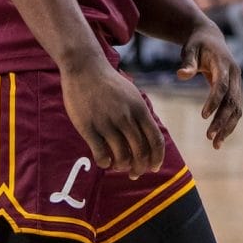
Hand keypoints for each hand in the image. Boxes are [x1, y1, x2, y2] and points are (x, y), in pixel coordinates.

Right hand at [60, 56, 165, 178]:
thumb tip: (149, 138)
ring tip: (118, 166)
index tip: (154, 168)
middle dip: (140, 167)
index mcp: (139, 108)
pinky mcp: (88, 127)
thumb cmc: (109, 84)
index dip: (157, 157)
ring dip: (122, 167)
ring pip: (122, 156)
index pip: (155, 139)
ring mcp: (107, 122)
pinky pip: (101, 154)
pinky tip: (104, 161)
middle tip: (135, 173)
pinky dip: (105, 163)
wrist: (85, 68)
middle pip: (140, 152)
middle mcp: (126, 116)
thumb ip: (141, 115)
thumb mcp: (132, 95)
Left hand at [176, 23, 242, 148]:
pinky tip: (220, 138)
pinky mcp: (235, 90)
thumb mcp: (190, 49)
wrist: (211, 37)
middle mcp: (234, 74)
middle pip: (232, 100)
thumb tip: (181, 75)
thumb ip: (187, 62)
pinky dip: (229, 124)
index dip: (214, 100)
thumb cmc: (197, 44)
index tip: (203, 116)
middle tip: (209, 137)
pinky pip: (235, 109)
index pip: (222, 85)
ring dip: (228, 126)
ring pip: (237, 108)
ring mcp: (237, 82)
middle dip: (222, 120)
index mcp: (224, 64)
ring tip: (215, 145)